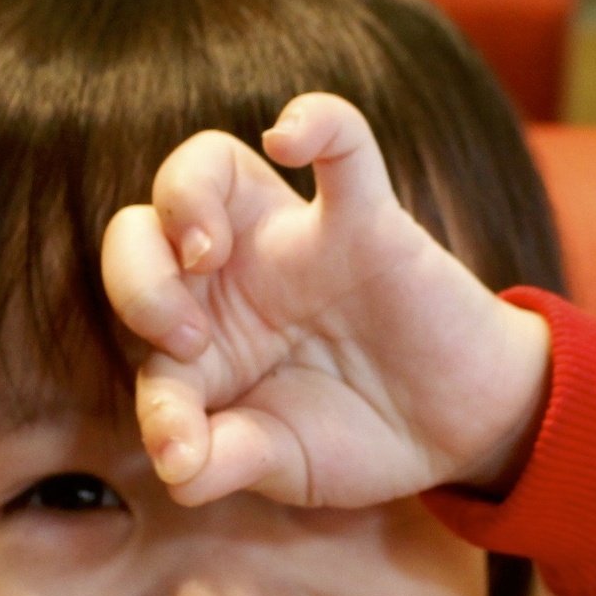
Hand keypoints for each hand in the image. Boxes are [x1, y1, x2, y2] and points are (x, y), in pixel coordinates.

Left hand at [102, 93, 549, 507]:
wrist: (461, 429)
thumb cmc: (359, 435)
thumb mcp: (285, 463)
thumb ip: (227, 461)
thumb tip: (175, 472)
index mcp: (201, 334)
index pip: (139, 342)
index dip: (151, 400)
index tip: (184, 452)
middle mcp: (231, 276)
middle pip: (141, 228)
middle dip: (135, 279)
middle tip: (182, 339)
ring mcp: (294, 241)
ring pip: (211, 164)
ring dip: (185, 197)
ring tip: (204, 253)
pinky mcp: (368, 222)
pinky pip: (343, 146)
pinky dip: (317, 122)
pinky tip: (289, 138)